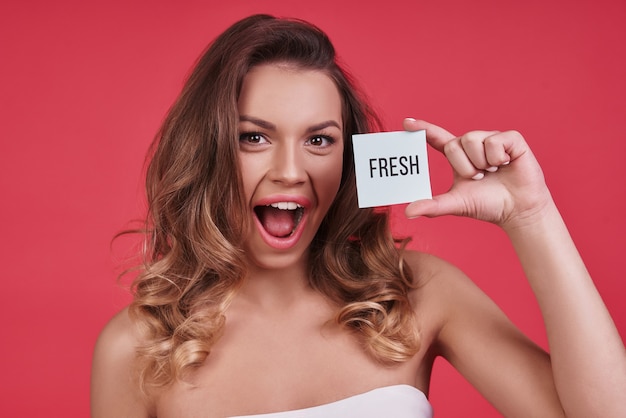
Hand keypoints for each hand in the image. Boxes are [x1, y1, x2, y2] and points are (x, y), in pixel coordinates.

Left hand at [404, 119, 552, 228]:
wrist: (517, 210)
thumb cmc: (487, 205)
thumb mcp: (456, 204)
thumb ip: (432, 206)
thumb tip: (407, 212)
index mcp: (458, 157)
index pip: (437, 138)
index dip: (423, 129)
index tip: (406, 122)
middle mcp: (473, 144)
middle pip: (454, 143)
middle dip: (465, 166)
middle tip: (480, 178)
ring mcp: (492, 139)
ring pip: (472, 139)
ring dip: (481, 162)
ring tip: (493, 172)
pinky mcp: (511, 139)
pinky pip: (494, 140)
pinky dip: (498, 157)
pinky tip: (506, 164)